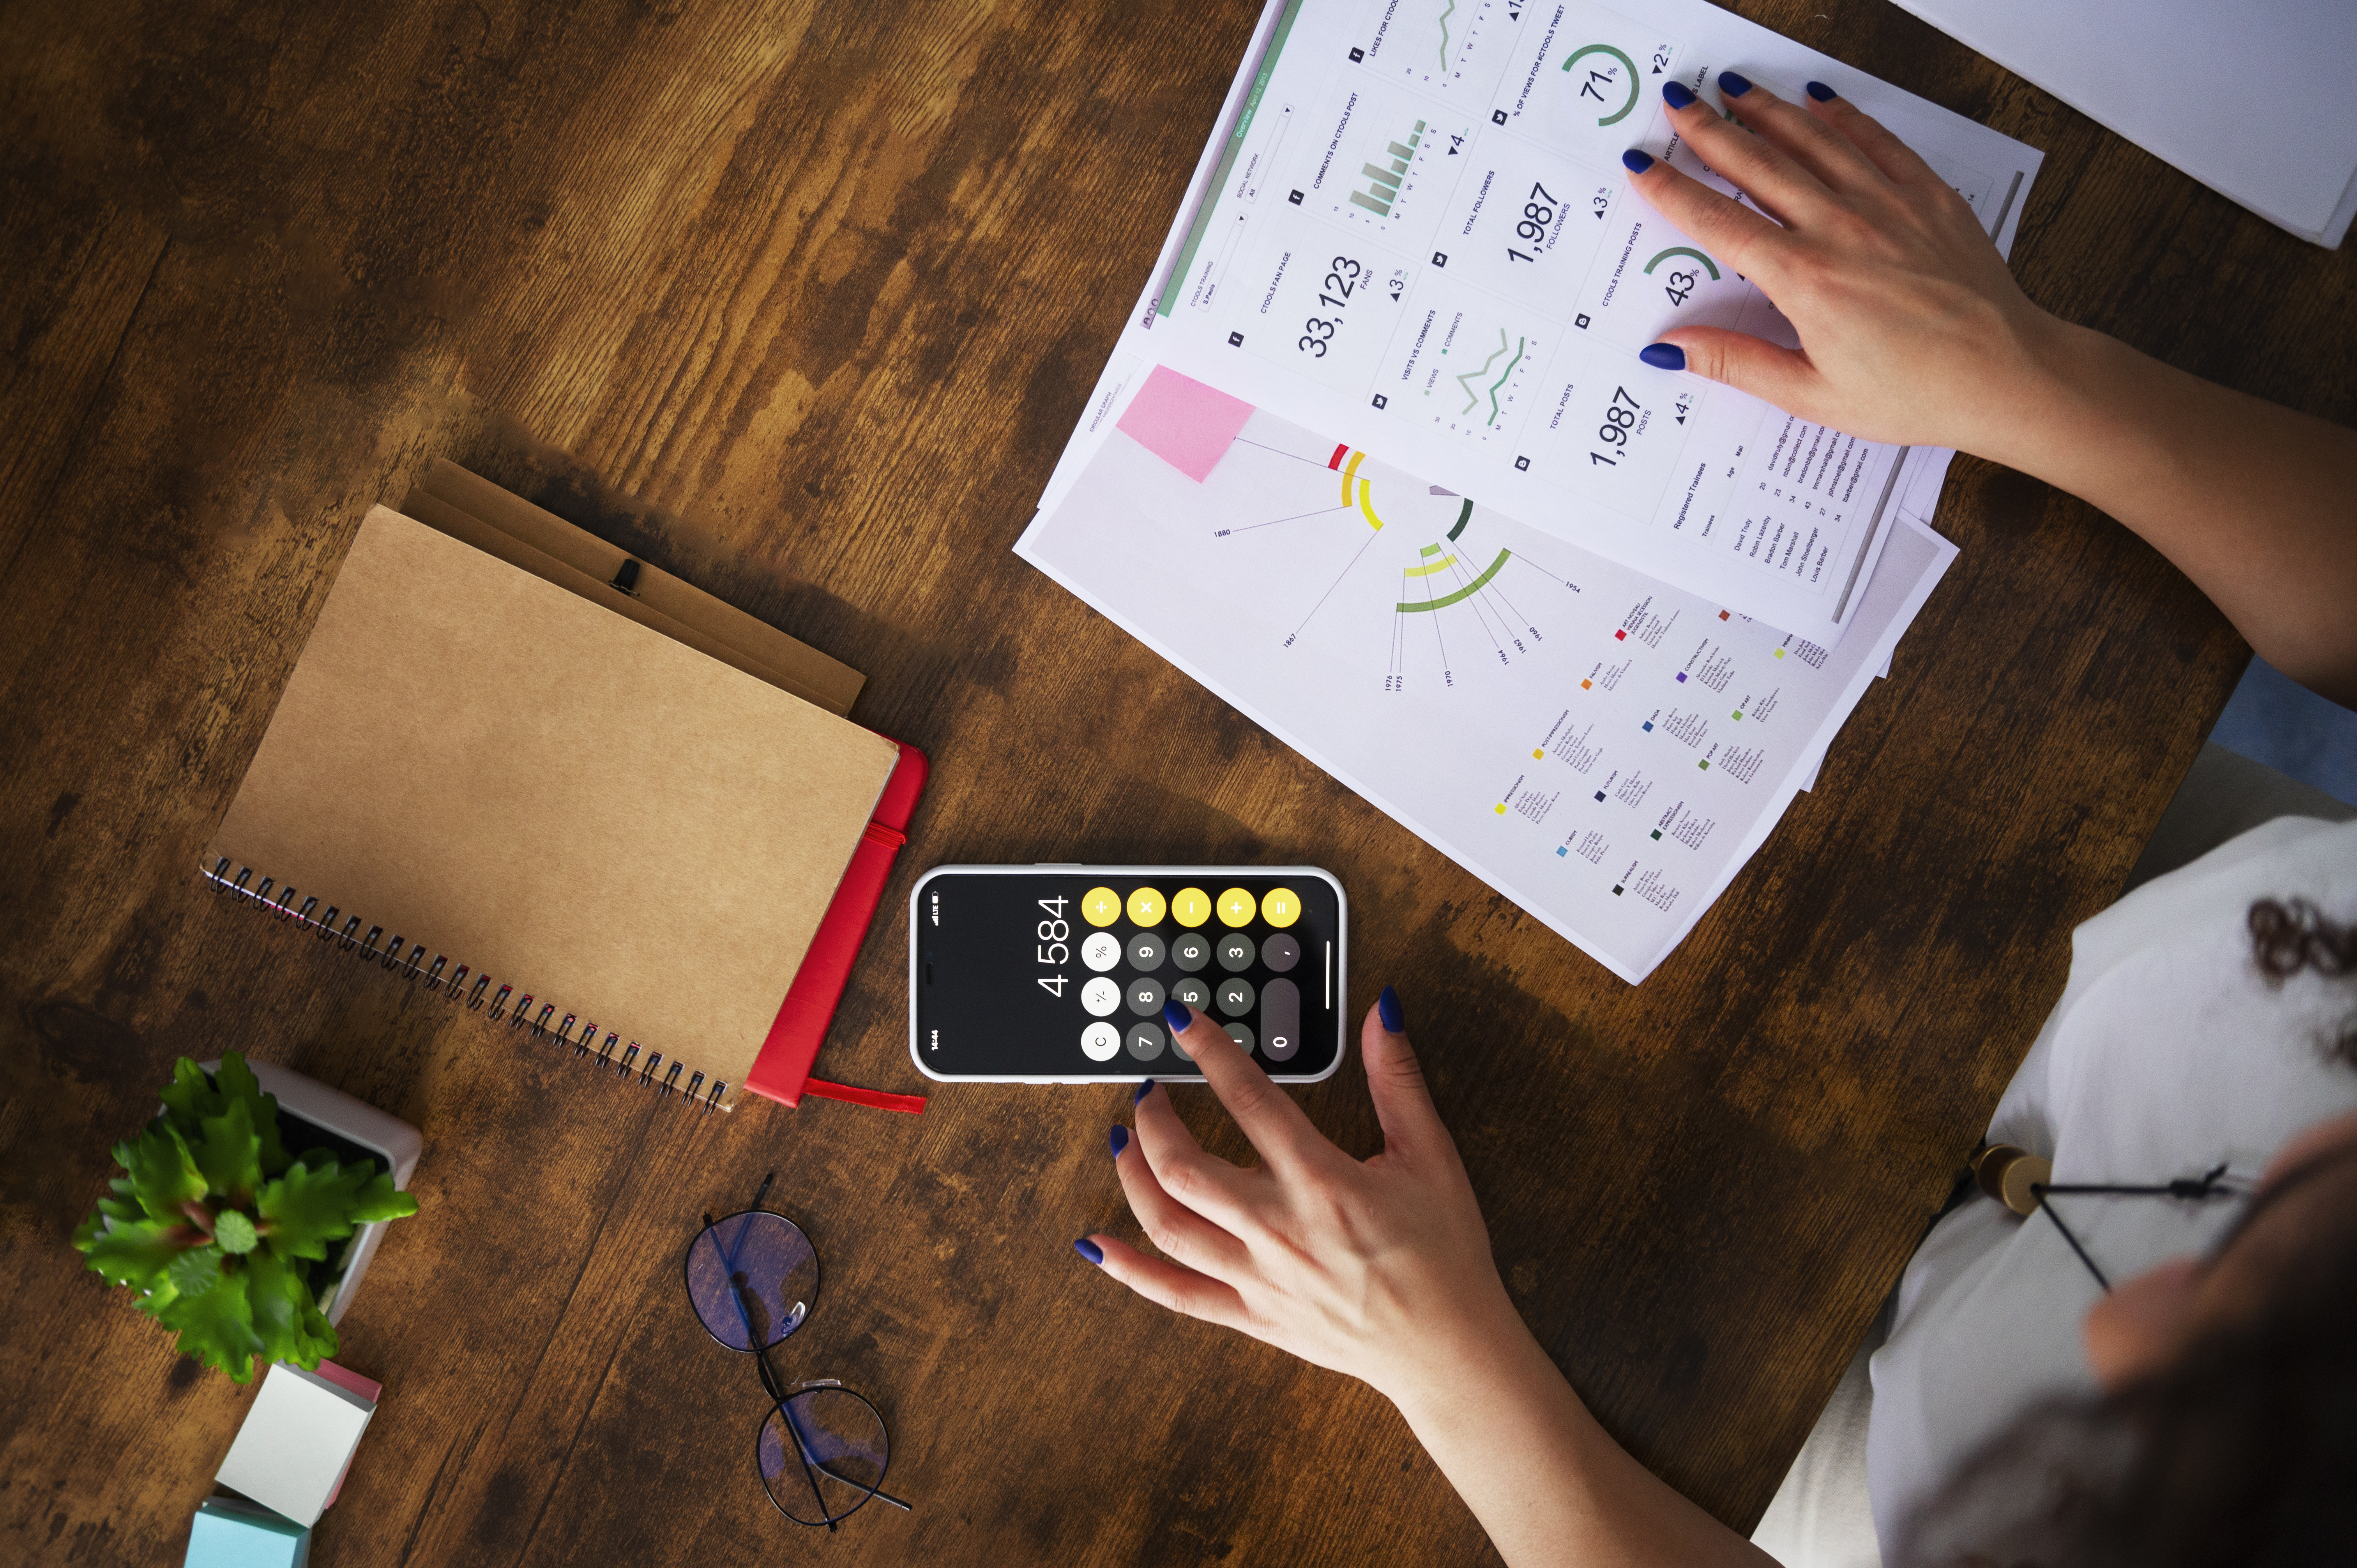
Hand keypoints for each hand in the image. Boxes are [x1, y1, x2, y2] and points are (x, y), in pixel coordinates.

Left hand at [1080, 993, 1779, 1567]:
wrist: (1450, 1347)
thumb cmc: (1444, 1253)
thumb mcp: (1430, 1155)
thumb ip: (1397, 1079)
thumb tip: (1382, 1013)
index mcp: (1321, 1182)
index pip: (1249, 1100)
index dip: (1209, 1052)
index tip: (1181, 1022)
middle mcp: (1278, 1229)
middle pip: (1184, 1167)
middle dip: (1153, 1119)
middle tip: (1149, 1091)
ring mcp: (1257, 1277)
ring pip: (1167, 1224)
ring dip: (1132, 1177)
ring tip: (1123, 1141)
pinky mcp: (1251, 1315)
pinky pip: (1175, 1294)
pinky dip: (1129, 1270)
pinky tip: (1095, 1245)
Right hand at [1626, 74, 2062, 463]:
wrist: (2006, 376)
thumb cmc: (1914, 395)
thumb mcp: (1812, 394)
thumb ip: (1736, 363)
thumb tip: (1669, 350)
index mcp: (1805, 281)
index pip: (1720, 224)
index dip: (1674, 192)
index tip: (1642, 165)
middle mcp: (1841, 230)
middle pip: (1759, 166)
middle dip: (1710, 130)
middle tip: (1677, 103)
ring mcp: (1888, 206)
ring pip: (1813, 141)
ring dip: (1768, 111)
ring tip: (1733, 88)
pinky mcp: (1928, 197)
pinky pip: (1876, 142)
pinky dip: (1843, 117)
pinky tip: (1818, 100)